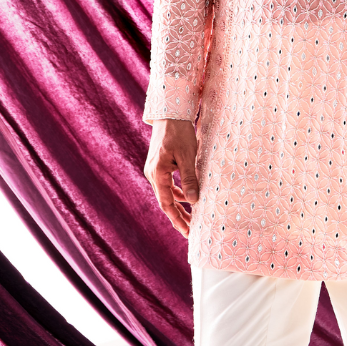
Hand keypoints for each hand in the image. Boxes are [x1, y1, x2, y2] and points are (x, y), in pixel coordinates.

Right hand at [144, 118, 199, 236]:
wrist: (170, 113)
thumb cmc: (179, 132)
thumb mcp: (188, 155)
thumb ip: (189, 178)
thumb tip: (193, 201)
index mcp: (157, 173)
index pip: (167, 203)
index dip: (177, 219)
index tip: (188, 232)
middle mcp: (153, 173)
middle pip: (166, 201)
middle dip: (178, 217)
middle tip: (190, 231)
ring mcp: (154, 169)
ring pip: (166, 194)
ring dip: (178, 206)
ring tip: (190, 218)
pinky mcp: (159, 165)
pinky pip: (167, 185)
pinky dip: (177, 194)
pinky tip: (187, 198)